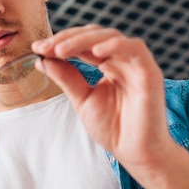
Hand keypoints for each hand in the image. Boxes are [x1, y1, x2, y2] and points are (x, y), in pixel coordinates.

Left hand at [33, 24, 176, 173]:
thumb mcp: (82, 100)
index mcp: (109, 65)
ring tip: (61, 50)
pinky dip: (115, 45)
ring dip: (84, 40)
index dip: (61, 42)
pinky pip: (135, 48)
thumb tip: (43, 59)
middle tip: (45, 48)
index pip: (84, 44)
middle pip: (95, 35)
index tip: (38, 49)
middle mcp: (123, 61)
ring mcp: (137, 65)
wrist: (136, 153)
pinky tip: (95, 51)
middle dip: (68, 39)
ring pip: (111, 37)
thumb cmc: (114, 129)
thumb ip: (67, 78)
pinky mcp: (150, 72)